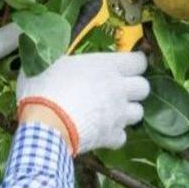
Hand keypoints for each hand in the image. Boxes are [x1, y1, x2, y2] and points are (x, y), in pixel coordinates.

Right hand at [16, 52, 150, 154]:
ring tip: (111, 113)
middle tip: (118, 90)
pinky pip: (122, 136)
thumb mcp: (48, 64)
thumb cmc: (44, 89)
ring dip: (127, 112)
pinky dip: (114, 136)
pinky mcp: (111, 136)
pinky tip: (101, 133)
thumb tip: (49, 50)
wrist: (44, 125)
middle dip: (134, 89)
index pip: (139, 61)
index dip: (135, 64)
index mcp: (107, 66)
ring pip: (138, 113)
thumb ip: (60, 59)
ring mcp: (118, 114)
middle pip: (144, 88)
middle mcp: (119, 88)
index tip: (126, 66)